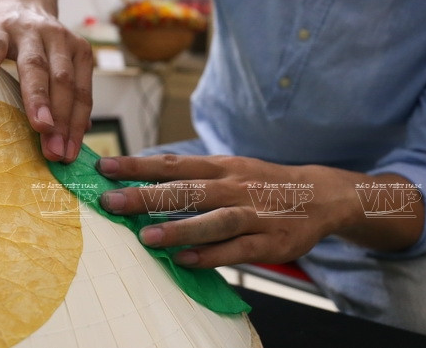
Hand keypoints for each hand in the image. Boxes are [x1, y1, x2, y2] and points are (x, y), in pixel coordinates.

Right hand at [0, 0, 93, 163]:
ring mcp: (29, 32)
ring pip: (35, 66)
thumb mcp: (61, 62)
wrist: (21, 0)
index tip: (69, 155)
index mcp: (78, 52)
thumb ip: (69, 94)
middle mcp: (58, 39)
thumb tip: (79, 135)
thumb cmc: (40, 44)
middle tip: (56, 151)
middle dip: (61, 119)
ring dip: (38, 99)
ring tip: (39, 127)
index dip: (76, 125)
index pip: (80, 94)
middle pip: (62, 82)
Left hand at [95, 154, 363, 267]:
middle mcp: (235, 186)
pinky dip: (212, 255)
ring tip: (146, 237)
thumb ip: (193, 177)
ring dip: (180, 229)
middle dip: (147, 195)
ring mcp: (254, 214)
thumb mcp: (230, 170)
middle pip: (187, 190)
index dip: (138, 165)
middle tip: (111, 200)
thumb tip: (143, 182)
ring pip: (214, 220)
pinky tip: (186, 261)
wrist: (321, 195)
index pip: (174, 164)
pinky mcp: (270, 241)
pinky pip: (239, 250)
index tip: (104, 167)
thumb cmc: (262, 184)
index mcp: (222, 167)